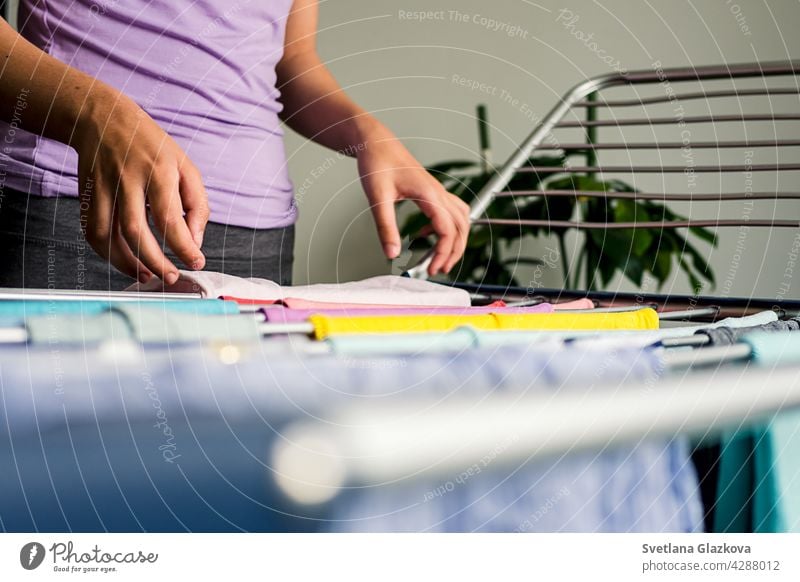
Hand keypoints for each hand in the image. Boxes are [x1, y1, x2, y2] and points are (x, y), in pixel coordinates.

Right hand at [73, 89, 208, 283]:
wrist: (104, 118)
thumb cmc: (153, 147)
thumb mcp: (186, 166)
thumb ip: (197, 204)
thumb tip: (195, 241)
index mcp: (158, 171)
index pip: (169, 217)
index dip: (183, 246)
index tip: (196, 262)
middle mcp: (128, 179)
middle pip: (135, 231)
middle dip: (155, 261)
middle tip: (171, 277)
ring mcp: (103, 187)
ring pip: (109, 236)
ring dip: (127, 263)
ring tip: (148, 276)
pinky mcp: (86, 194)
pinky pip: (92, 232)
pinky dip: (106, 253)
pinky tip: (125, 261)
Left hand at [357, 130, 469, 276]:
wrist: (376, 141)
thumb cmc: (377, 162)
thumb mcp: (377, 197)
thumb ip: (385, 227)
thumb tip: (392, 254)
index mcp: (429, 194)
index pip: (448, 230)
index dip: (442, 253)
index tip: (430, 269)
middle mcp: (439, 193)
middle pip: (461, 228)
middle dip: (454, 252)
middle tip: (438, 270)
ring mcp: (438, 192)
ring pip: (461, 220)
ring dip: (456, 241)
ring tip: (440, 258)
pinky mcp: (432, 192)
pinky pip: (451, 212)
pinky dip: (446, 228)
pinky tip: (425, 235)